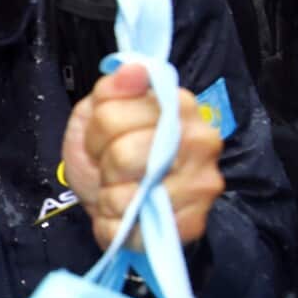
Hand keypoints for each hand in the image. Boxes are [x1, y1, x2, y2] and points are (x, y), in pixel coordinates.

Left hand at [62, 63, 223, 250]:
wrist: (119, 205)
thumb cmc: (109, 157)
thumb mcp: (95, 116)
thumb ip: (110, 92)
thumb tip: (132, 70)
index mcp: (177, 104)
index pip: (112, 115)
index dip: (97, 133)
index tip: (105, 139)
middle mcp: (202, 140)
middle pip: (123, 154)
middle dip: (105, 166)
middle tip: (113, 168)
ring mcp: (202, 183)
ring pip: (127, 195)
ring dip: (110, 198)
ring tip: (122, 191)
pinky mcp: (193, 222)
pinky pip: (130, 226)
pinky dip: (115, 225)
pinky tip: (128, 215)